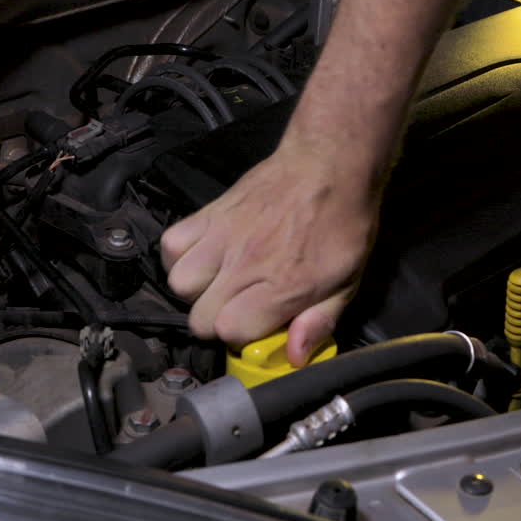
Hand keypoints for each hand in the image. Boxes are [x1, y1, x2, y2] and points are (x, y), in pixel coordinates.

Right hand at [160, 142, 379, 365]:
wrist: (331, 164)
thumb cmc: (345, 224)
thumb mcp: (348, 281)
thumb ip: (320, 321)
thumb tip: (294, 356)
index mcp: (282, 286)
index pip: (231, 332)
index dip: (243, 336)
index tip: (259, 326)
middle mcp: (245, 265)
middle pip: (199, 318)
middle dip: (218, 320)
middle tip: (240, 306)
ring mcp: (223, 237)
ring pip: (178, 283)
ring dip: (197, 290)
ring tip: (220, 281)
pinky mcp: (210, 212)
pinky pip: (171, 244)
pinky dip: (182, 255)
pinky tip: (206, 255)